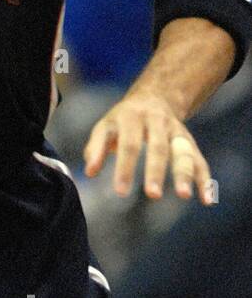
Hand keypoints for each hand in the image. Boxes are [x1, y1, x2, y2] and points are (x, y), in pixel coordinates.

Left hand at [83, 90, 214, 203]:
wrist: (154, 98)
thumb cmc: (122, 121)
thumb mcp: (106, 127)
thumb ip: (96, 148)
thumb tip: (89, 172)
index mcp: (132, 117)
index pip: (129, 144)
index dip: (125, 168)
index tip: (120, 192)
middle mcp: (157, 122)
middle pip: (158, 147)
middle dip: (155, 171)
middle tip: (152, 195)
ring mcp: (176, 131)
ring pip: (183, 152)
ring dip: (184, 174)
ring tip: (183, 196)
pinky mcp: (189, 142)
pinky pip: (199, 160)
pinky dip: (204, 179)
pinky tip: (206, 200)